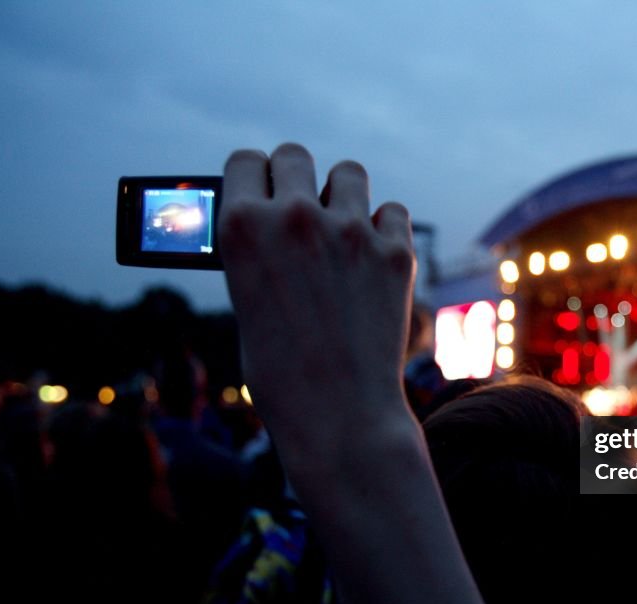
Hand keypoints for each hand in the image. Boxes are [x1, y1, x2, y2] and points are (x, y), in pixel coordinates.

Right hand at [219, 143, 415, 466]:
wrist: (338, 415)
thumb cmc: (281, 371)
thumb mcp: (247, 301)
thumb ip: (258, 252)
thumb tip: (273, 219)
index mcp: (242, 228)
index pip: (245, 161)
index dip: (253, 176)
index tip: (261, 188)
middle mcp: (295, 217)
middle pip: (294, 154)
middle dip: (295, 176)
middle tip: (301, 204)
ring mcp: (350, 231)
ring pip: (350, 172)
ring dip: (344, 194)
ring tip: (343, 227)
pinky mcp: (395, 252)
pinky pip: (392, 212)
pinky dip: (384, 229)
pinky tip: (375, 257)